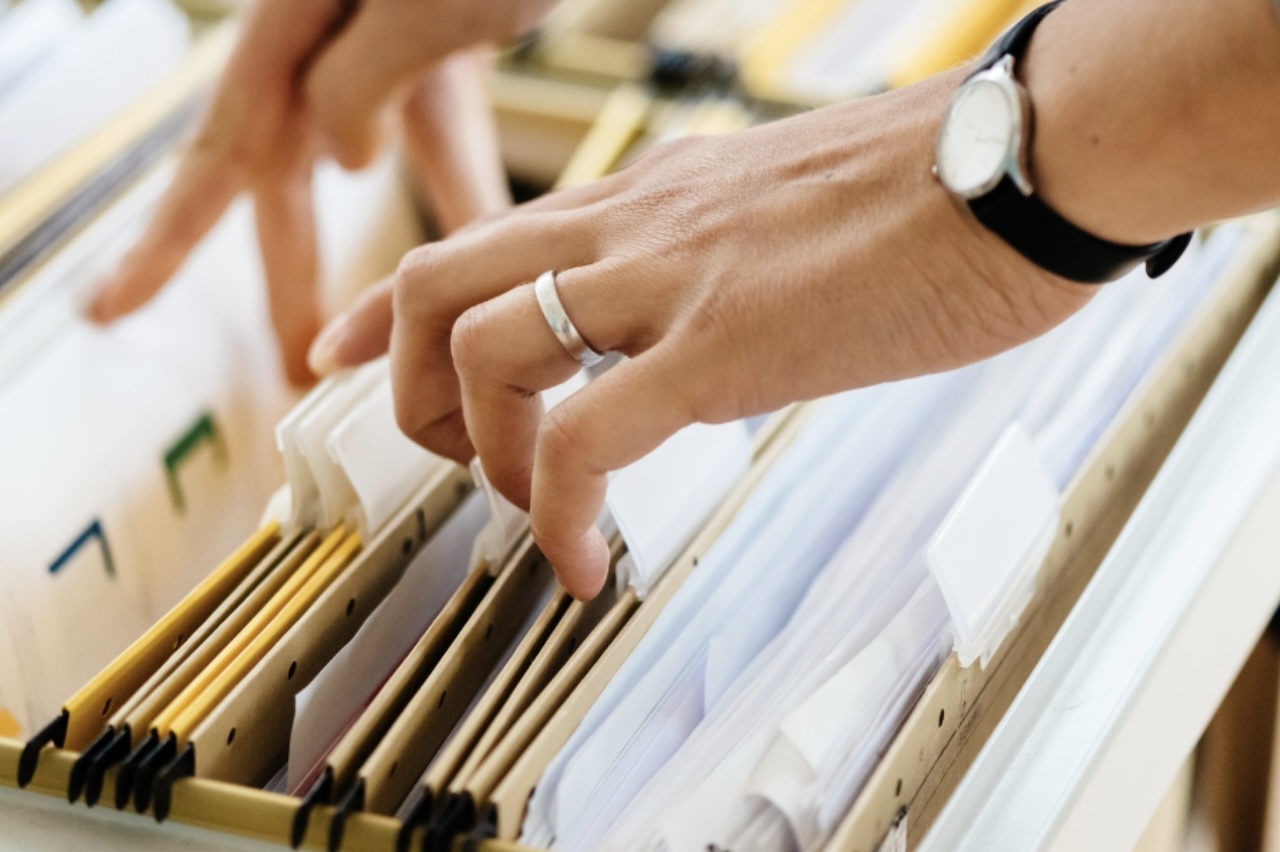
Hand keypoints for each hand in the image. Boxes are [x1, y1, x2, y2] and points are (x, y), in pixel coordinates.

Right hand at [87, 0, 522, 383]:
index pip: (216, 154)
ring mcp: (386, 37)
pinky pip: (443, 134)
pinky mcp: (448, 37)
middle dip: (290, 273)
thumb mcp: (424, 16)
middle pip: (283, 177)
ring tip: (362, 324)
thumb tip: (331, 155)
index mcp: (290, 27)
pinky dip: (462, 194)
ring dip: (370, 241)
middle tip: (294, 364)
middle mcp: (326, 36)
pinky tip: (481, 248)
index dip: (167, 242)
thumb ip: (361, 88)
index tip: (115, 308)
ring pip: (362, 165)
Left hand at [309, 69, 1095, 598]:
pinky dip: (561, 514)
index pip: (477, 235)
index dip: (382, 305)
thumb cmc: (937, 190)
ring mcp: (671, 278)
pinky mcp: (726, 345)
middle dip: (401, 386)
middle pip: (434, 284)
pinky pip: (587, 439)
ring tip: (539, 514)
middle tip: (452, 459)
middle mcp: (636, 223)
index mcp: (651, 195)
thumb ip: (716, 264)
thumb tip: (695, 337)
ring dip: (481, 454)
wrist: (1029, 161)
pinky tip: (588, 563)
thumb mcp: (786, 218)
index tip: (341, 350)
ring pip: (480, 353)